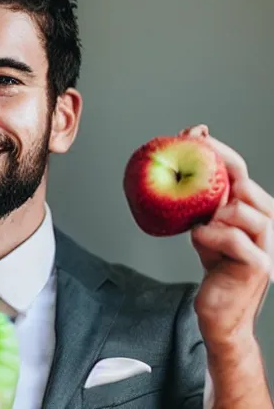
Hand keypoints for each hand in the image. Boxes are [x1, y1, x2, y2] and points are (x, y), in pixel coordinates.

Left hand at [180, 125, 273, 352]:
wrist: (220, 311)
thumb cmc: (216, 266)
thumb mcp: (207, 227)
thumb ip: (203, 204)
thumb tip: (180, 170)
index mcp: (252, 208)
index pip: (239, 171)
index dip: (217, 150)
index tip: (194, 133)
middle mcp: (265, 221)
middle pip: (244, 183)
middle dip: (214, 173)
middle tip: (190, 175)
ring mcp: (267, 244)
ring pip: (242, 209)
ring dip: (213, 214)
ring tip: (201, 226)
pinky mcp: (259, 265)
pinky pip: (233, 238)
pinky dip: (210, 236)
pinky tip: (200, 240)